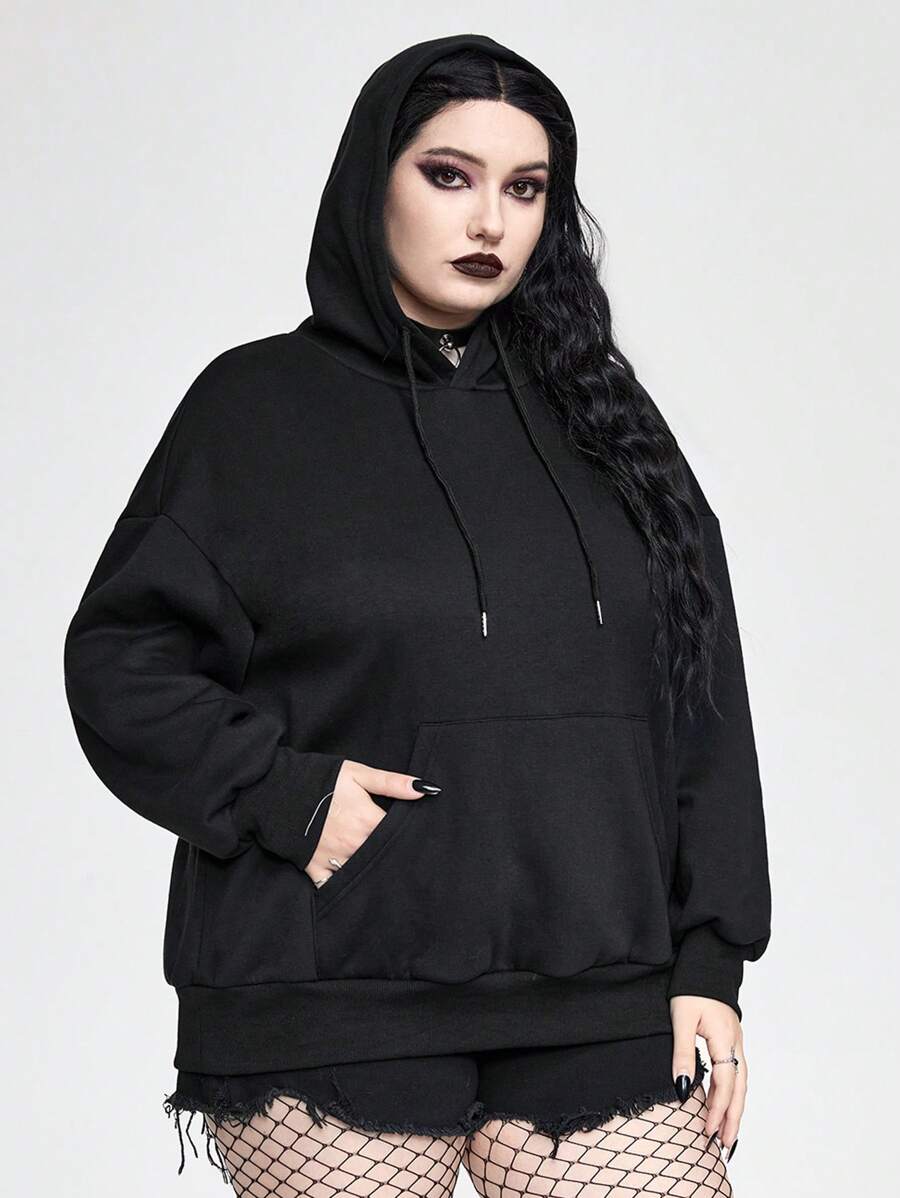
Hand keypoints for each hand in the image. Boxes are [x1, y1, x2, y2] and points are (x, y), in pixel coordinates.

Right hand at [304, 758, 440, 887]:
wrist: (278, 789)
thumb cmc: (320, 780)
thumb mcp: (358, 774)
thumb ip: (392, 783)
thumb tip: (427, 789)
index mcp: (367, 821)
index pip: (398, 838)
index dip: (409, 839)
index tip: (418, 841)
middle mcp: (353, 845)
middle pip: (383, 859)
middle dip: (394, 858)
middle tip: (407, 863)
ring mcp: (334, 859)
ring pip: (363, 875)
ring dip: (372, 874)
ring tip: (386, 876)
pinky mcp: (315, 869)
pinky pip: (333, 888)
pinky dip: (343, 888)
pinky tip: (356, 888)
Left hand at [670, 995, 745, 1162]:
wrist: (706, 961)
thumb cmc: (691, 986)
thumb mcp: (681, 1018)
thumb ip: (683, 1053)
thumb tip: (684, 1089)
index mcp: (724, 1038)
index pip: (725, 1082)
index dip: (718, 1109)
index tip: (709, 1131)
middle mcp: (735, 1043)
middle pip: (739, 1088)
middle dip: (733, 1118)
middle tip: (726, 1146)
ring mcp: (736, 1041)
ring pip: (740, 1082)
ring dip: (735, 1108)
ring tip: (728, 1134)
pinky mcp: (731, 1039)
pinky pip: (736, 1072)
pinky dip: (733, 1093)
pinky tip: (727, 1104)